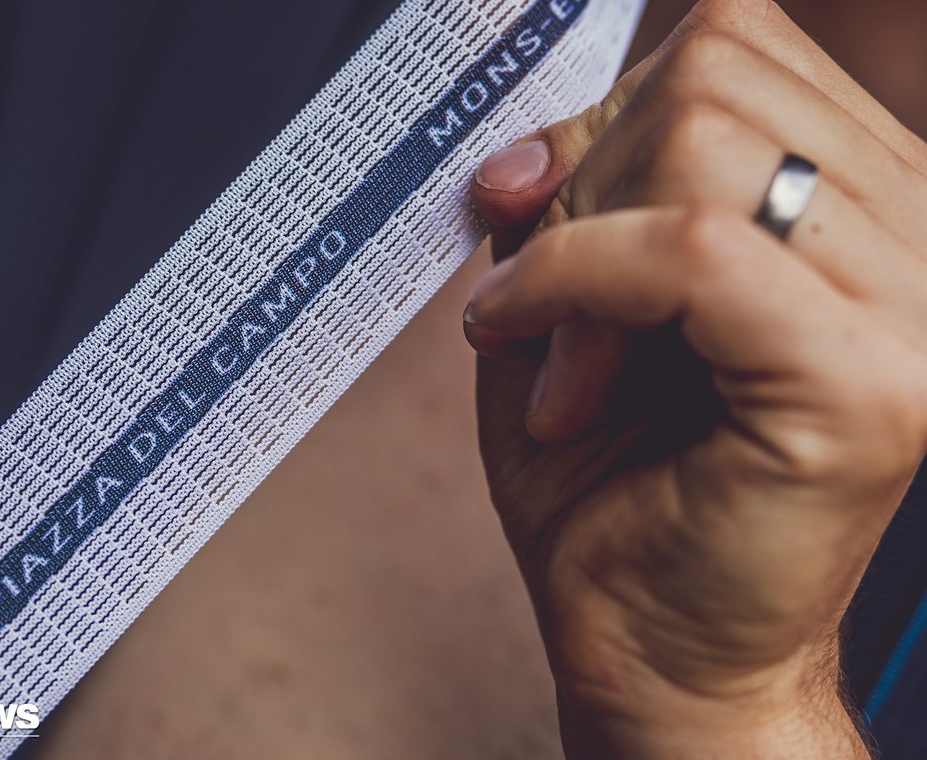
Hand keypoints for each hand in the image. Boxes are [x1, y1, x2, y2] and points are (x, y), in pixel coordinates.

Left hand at [464, 1, 926, 756]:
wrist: (656, 643)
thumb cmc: (617, 482)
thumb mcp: (576, 300)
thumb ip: (574, 197)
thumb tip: (528, 145)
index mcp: (860, 203)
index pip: (739, 47)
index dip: (607, 110)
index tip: (524, 198)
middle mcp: (913, 235)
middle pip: (714, 74)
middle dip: (583, 183)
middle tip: (537, 304)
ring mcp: (910, 305)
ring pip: (701, 144)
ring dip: (576, 250)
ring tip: (560, 366)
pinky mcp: (865, 382)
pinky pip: (687, 247)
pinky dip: (572, 285)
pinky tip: (547, 371)